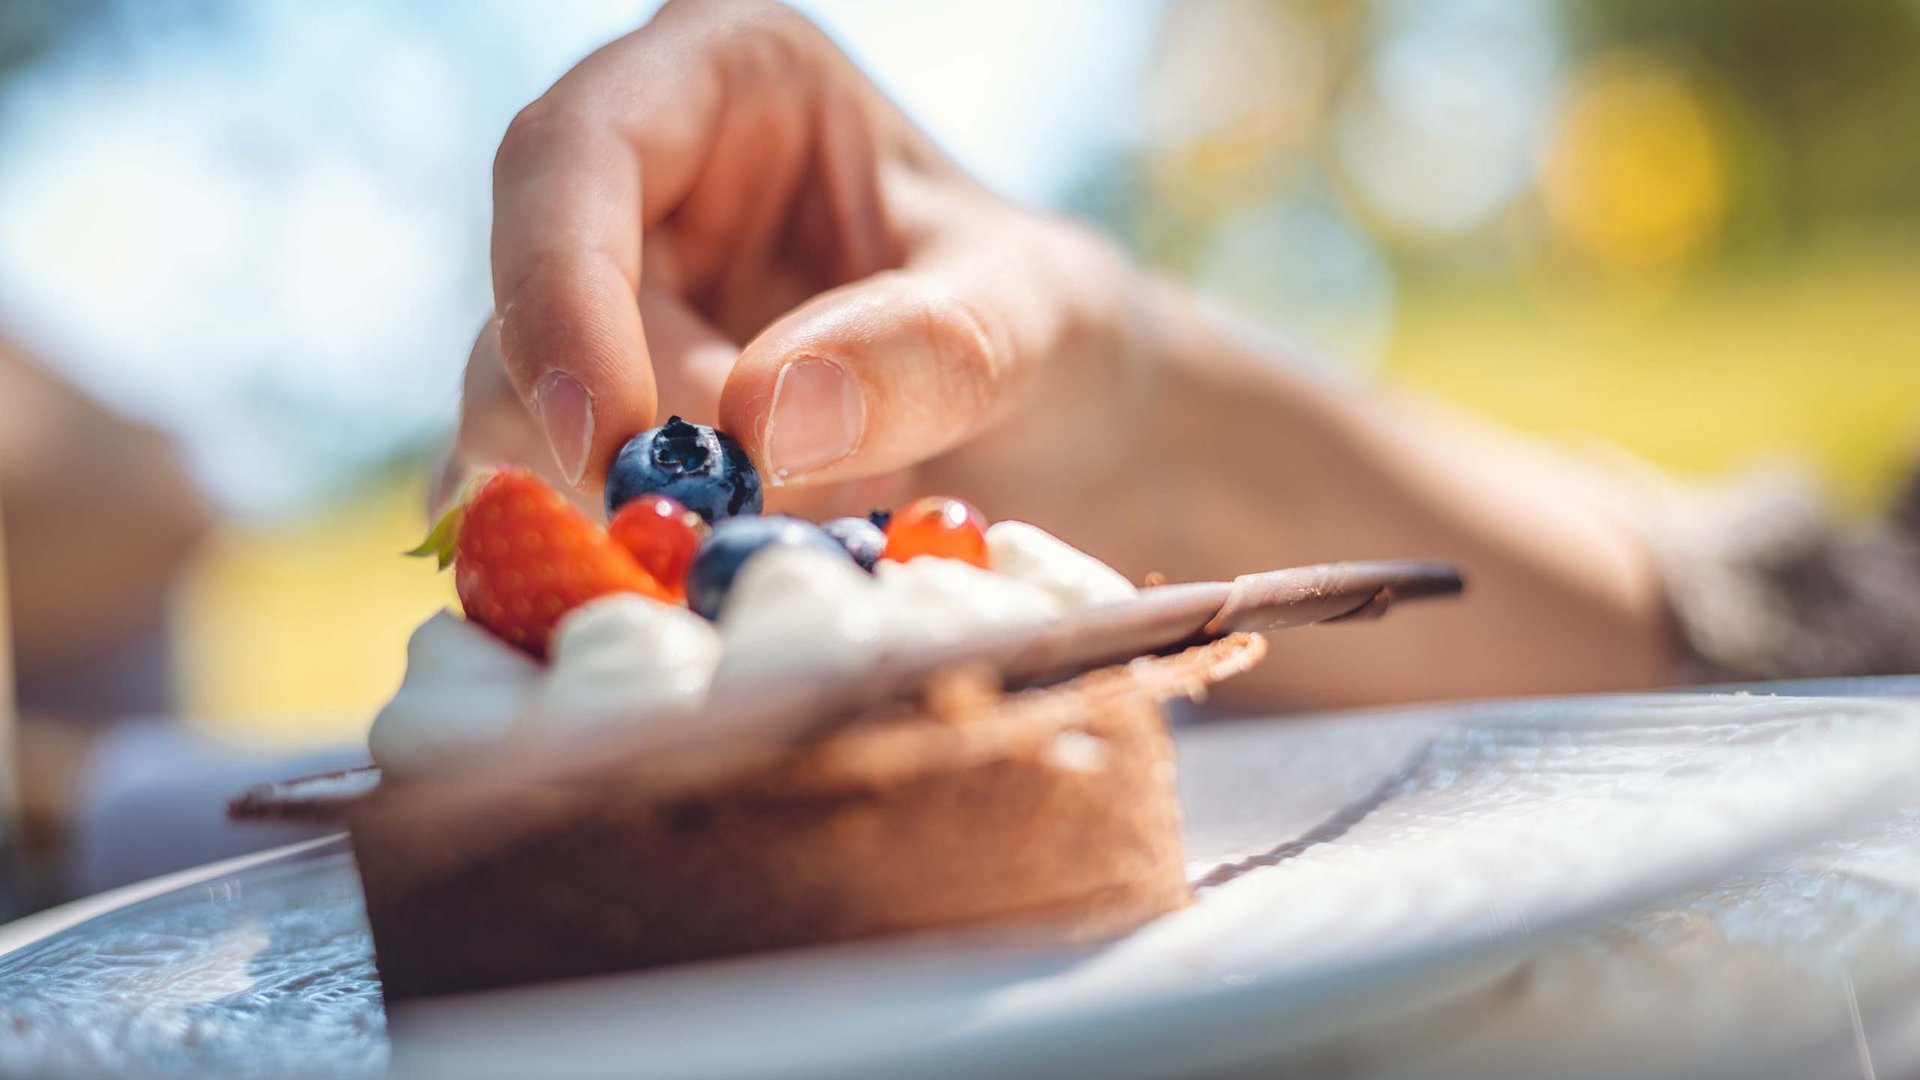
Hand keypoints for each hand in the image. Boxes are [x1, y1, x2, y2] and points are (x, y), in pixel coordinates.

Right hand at [448, 0, 1149, 524]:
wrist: (1065, 425)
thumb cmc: (1051, 325)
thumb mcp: (1034, 318)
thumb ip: (929, 349)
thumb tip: (765, 419)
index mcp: (731, 77)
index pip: (579, 151)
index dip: (560, 286)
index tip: (607, 433)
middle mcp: (646, 182)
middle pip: (533, 297)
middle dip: (610, 432)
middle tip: (718, 533)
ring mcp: (618, 308)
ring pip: (521, 408)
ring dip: (628, 504)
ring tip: (782, 548)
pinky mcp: (612, 421)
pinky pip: (555, 490)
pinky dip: (611, 553)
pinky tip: (702, 583)